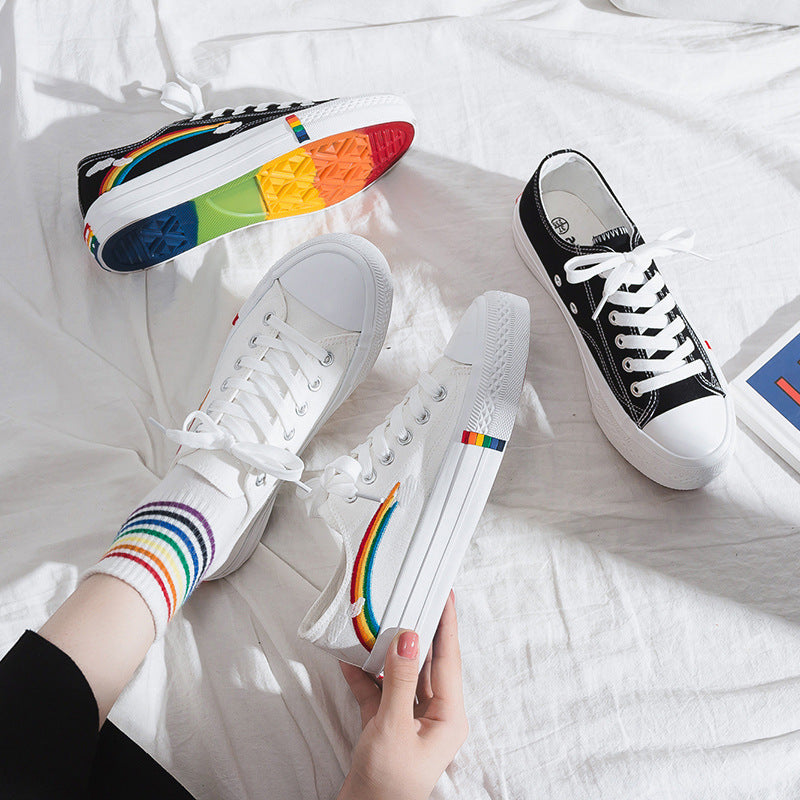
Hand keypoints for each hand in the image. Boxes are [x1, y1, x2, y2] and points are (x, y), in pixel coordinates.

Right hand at [337, 591, 468, 799]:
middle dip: (417, 632)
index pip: (450, 659)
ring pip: (402, 674)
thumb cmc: (388, 783)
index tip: (445, 594)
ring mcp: (410, 720)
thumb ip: (401, 679)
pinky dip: (365, 676)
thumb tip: (410, 637)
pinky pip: (379, 691)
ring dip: (387, 652)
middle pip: (428, 663)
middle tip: (410, 598)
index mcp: (449, 716)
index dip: (447, 624)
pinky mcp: (388, 726)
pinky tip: (349, 659)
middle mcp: (434, 715)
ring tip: (377, 622)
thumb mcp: (394, 727)